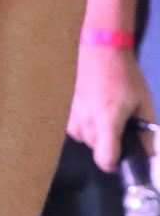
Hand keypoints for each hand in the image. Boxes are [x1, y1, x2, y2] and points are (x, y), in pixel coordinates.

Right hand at [67, 43, 155, 170]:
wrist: (100, 50)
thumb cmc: (125, 76)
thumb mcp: (144, 103)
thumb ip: (146, 132)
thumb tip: (149, 154)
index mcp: (107, 121)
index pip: (104, 158)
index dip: (114, 165)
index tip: (120, 162)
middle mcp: (86, 120)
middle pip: (95, 148)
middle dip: (108, 145)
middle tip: (120, 130)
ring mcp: (73, 112)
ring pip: (83, 138)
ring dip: (95, 136)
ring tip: (106, 118)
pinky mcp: (66, 106)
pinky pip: (74, 126)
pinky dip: (84, 125)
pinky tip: (93, 111)